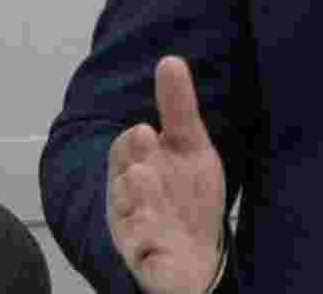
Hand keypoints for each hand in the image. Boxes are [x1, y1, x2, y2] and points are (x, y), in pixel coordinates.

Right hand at [107, 56, 227, 293]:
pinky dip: (146, 246)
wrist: (198, 255)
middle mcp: (128, 200)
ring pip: (129, 218)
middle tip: (144, 152)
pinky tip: (154, 238)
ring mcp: (135, 232)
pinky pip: (141, 256)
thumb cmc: (187, 196)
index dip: (135, 143)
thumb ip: (178, 108)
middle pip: (124, 182)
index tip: (148, 131)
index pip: (126, 149)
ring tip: (144, 181)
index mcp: (135, 168)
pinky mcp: (146, 262)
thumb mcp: (189, 147)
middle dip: (134, 169)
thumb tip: (170, 60)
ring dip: (138, 201)